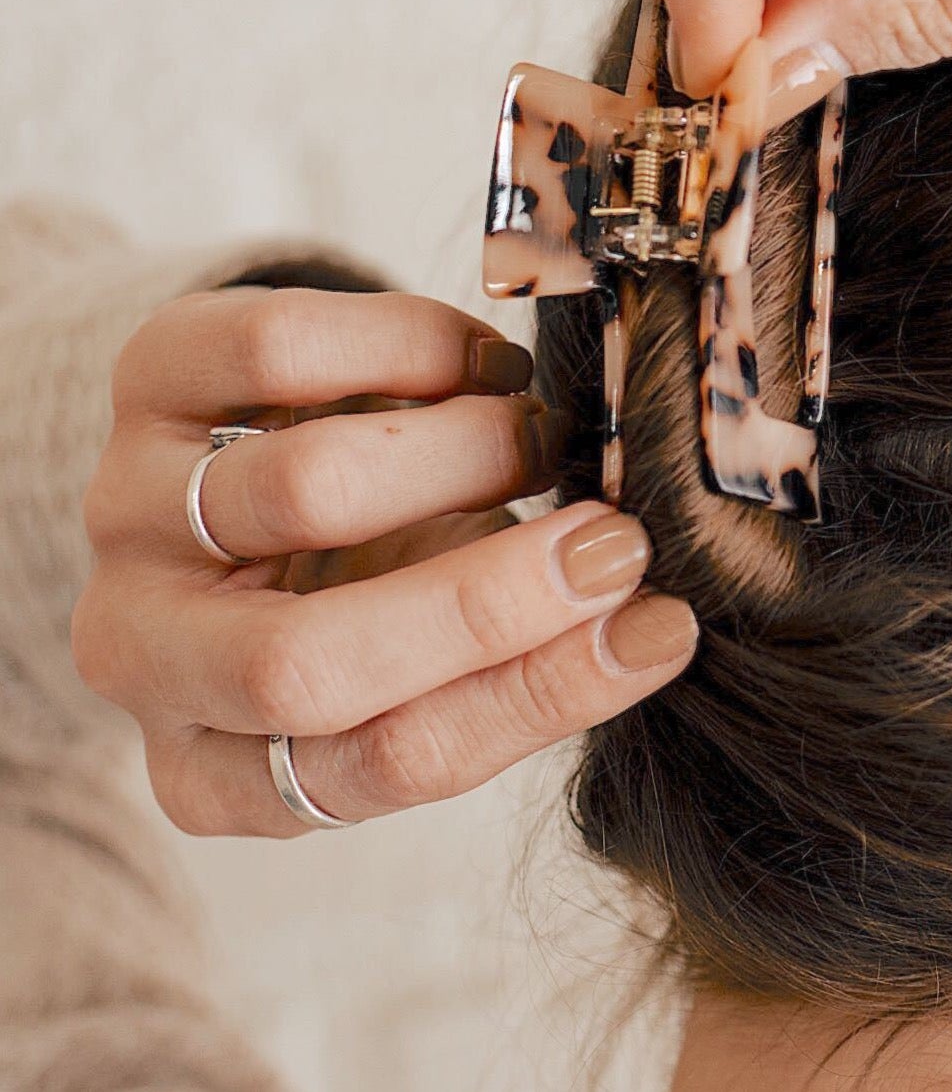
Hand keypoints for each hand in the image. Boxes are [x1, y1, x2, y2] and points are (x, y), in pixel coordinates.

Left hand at [73, 286, 695, 836]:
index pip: (375, 767)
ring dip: (464, 455)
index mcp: (220, 770)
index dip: (534, 696)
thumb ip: (516, 652)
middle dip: (485, 599)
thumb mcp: (432, 649)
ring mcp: (128, 517)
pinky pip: (274, 351)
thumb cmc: (369, 576)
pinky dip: (411, 346)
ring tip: (539, 438)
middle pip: (302, 663)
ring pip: (303, 492)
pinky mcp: (144, 383)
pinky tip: (477, 362)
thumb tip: (647, 621)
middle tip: (613, 536)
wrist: (262, 449)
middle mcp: (148, 657)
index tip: (657, 629)